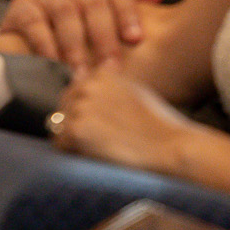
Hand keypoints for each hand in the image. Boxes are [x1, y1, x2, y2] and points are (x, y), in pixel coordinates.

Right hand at [0, 0, 164, 68]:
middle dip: (104, 37)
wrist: (27, 31)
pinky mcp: (21, 6)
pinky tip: (54, 64)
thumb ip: (128, 8)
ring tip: (82, 74)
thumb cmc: (76, 29)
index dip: (128, 12)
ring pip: (65, 11)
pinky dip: (45, 44)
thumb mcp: (102, 18)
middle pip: (92, 2)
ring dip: (75, 45)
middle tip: (111, 69)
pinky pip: (35, 22)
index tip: (136, 40)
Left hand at [50, 61, 192, 171]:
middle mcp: (87, 85)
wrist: (171, 147)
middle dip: (76, 125)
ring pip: (59, 127)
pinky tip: (97, 155)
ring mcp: (80, 107)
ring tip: (103, 148)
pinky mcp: (76, 130)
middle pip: (63, 109)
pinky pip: (60, 145)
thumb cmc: (158, 125)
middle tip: (103, 141)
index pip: (74, 93)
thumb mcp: (133, 91)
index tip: (103, 127)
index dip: (85, 113)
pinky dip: (73, 154)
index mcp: (100, 73)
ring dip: (74, 140)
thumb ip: (107, 84)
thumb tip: (78, 78)